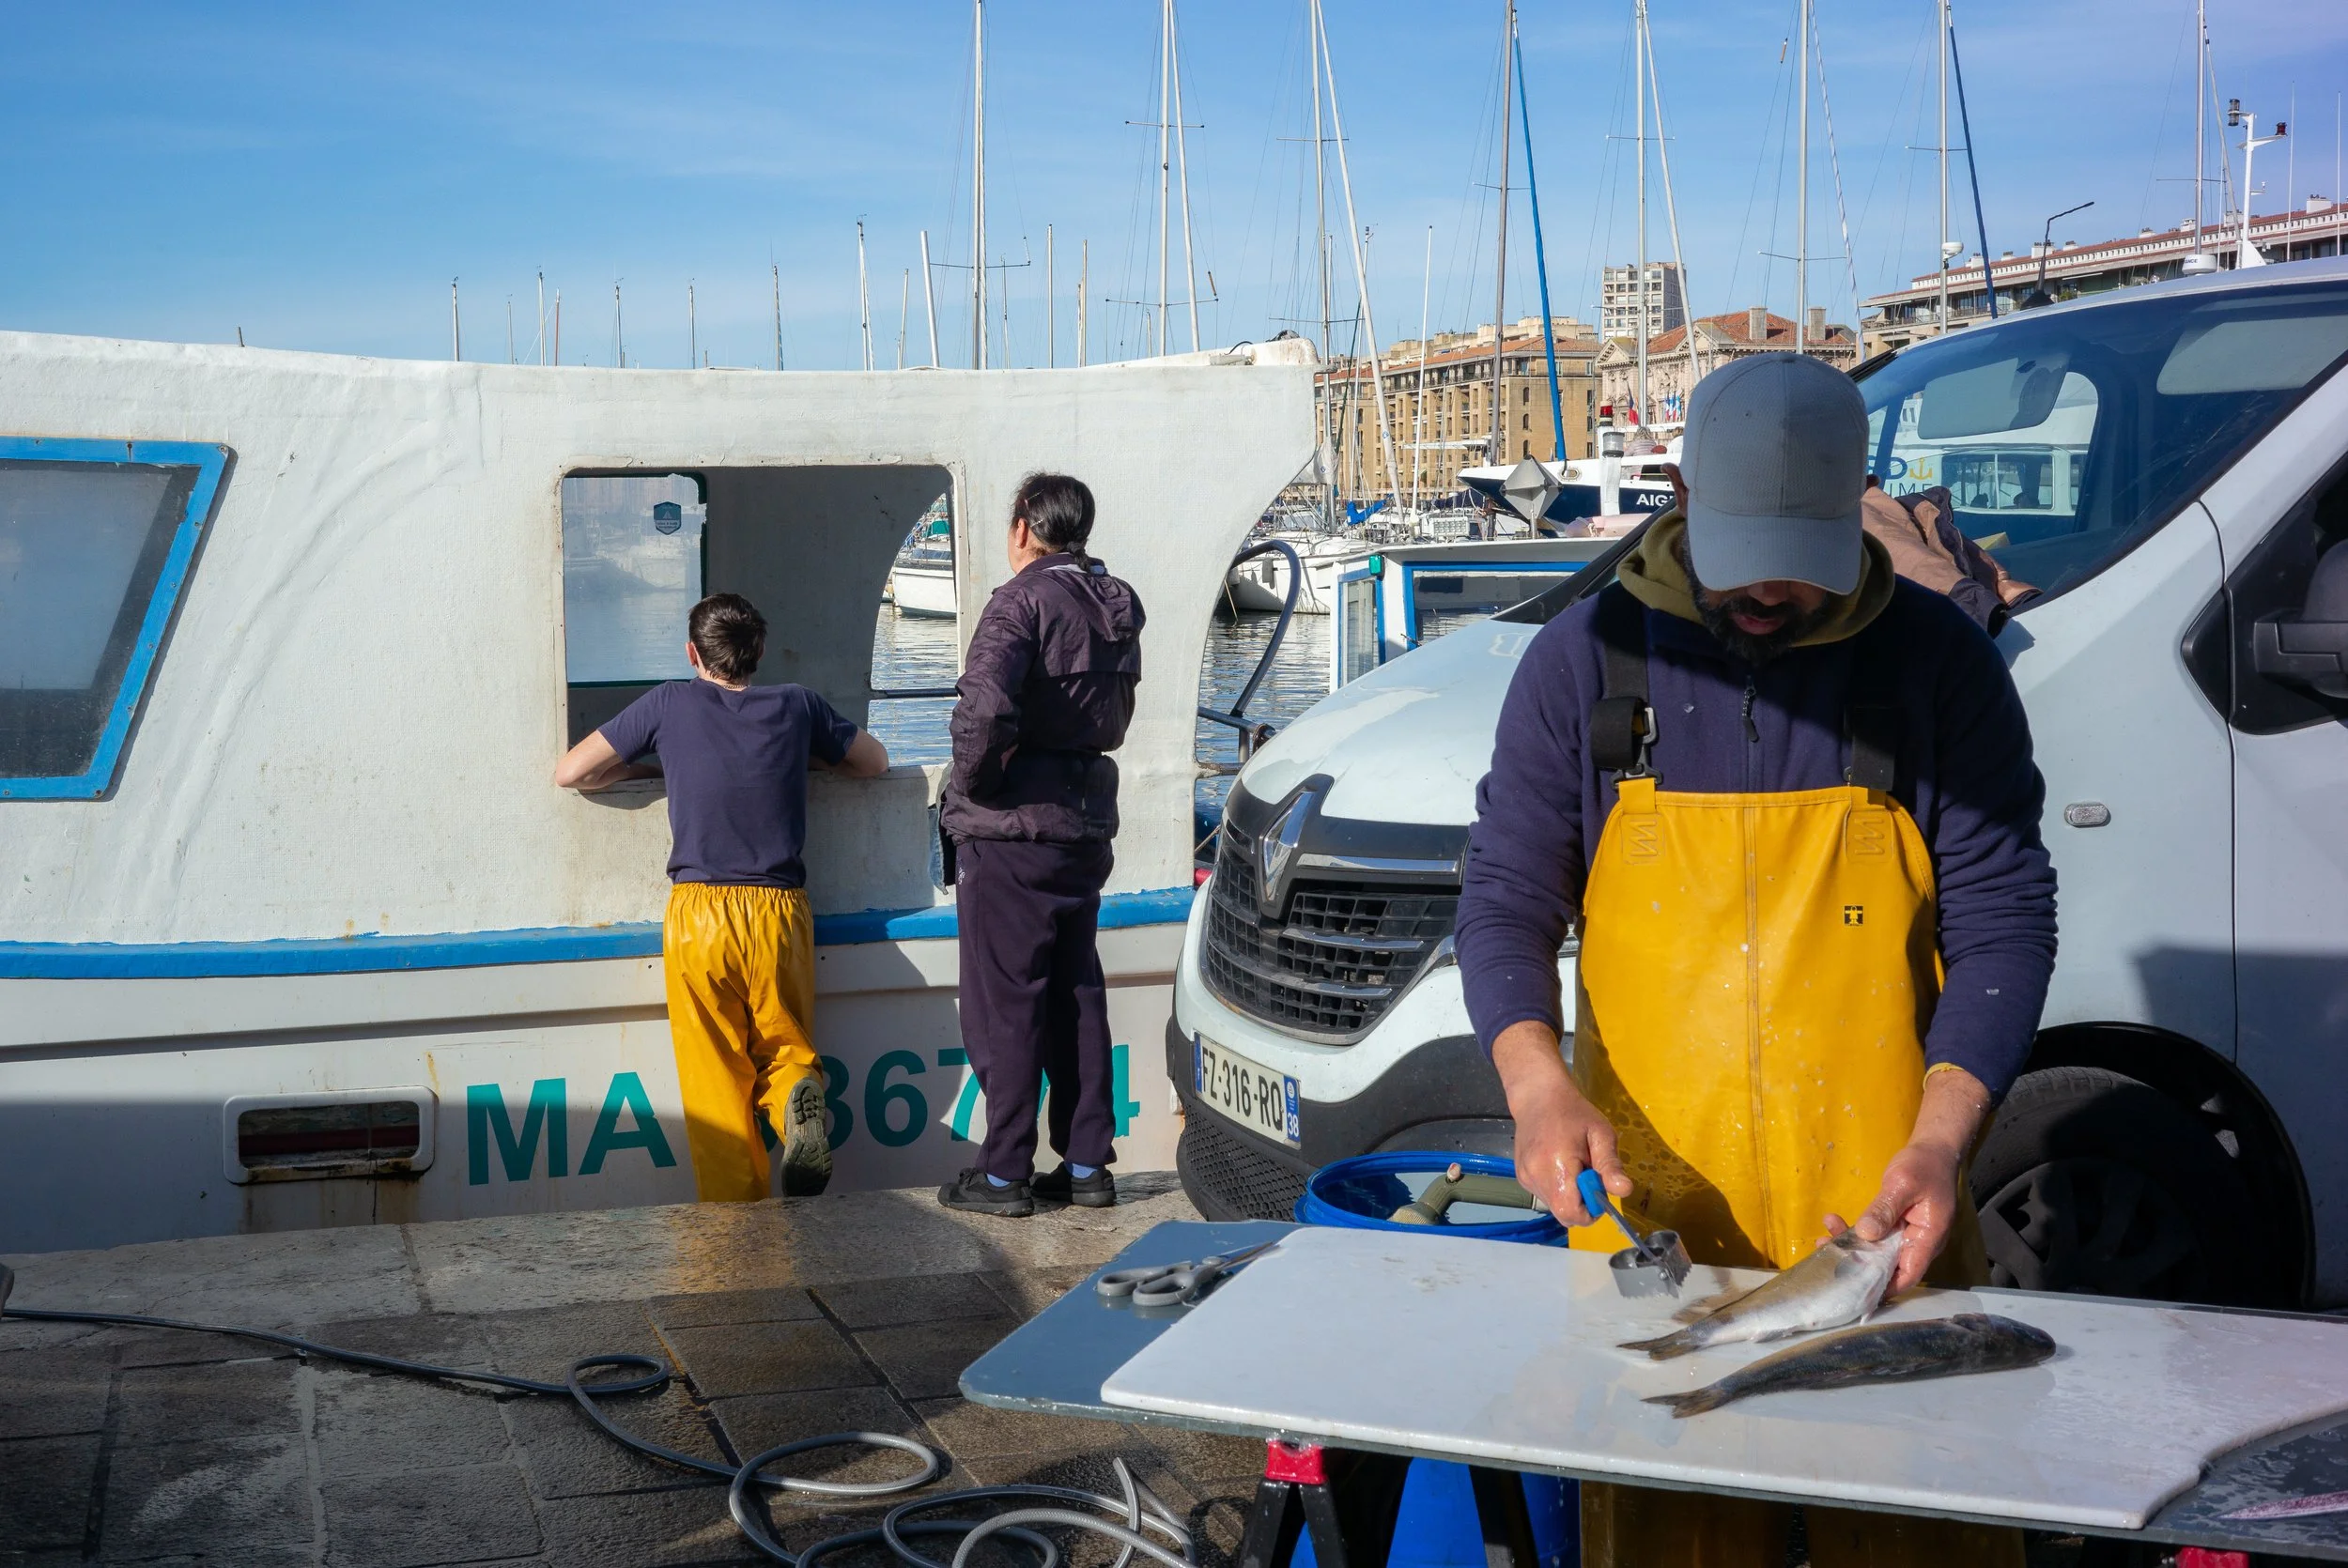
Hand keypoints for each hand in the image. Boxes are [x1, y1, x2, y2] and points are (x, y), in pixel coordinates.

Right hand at [1491, 1021, 1627, 1225]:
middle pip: (1564, 1214)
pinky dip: (1558, 1188)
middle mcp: (1535, 1176)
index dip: (1591, 1209)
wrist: (1537, 1095)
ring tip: (1572, 1164)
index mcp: (1557, 1166)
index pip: (1572, 1213)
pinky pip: (1545, 1196)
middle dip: (1582, 1203)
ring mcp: (1525, 1178)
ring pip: (1555, 1207)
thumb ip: (1610, 1164)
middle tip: (1588, 1174)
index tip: (1598, 1188)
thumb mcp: (1601, 1133)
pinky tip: (1559, 1164)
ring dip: (1569, 1195)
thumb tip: (1624, 1190)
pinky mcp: (1521, 1177)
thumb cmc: (1573, 1112)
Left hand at [1827, 1141, 1962, 1295]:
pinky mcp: (1897, 1226)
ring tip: (1824, 1236)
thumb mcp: (1902, 1184)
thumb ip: (1885, 1209)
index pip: (1909, 1274)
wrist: (1933, 1149)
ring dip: (1852, 1247)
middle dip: (1858, 1265)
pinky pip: (1876, 1237)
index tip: (1856, 1290)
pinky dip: (1857, 1233)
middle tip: (1827, 1252)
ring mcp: (1907, 1234)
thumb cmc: (1924, 1166)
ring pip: (1878, 1252)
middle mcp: (1919, 1242)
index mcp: (1929, 1238)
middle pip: (1889, 1266)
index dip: (1885, 1287)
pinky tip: (1833, 1222)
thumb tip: (1865, 1233)